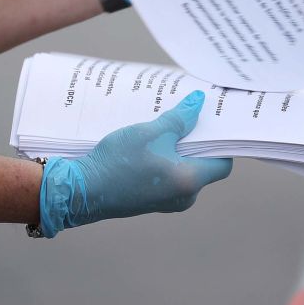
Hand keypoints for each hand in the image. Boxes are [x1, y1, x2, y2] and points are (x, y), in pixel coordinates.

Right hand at [38, 90, 230, 236]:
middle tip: (190, 116)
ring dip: (178, 148)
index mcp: (189, 182)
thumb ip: (179, 118)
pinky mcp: (151, 200)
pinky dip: (165, 159)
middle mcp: (183, 197)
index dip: (221, 141)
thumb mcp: (151, 132)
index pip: (222, 163)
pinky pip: (167, 176)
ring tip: (169, 125)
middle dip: (197, 141)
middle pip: (203, 165)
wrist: (81, 191)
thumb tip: (199, 103)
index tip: (214, 122)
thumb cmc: (118, 163)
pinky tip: (153, 141)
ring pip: (183, 170)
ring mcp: (166, 202)